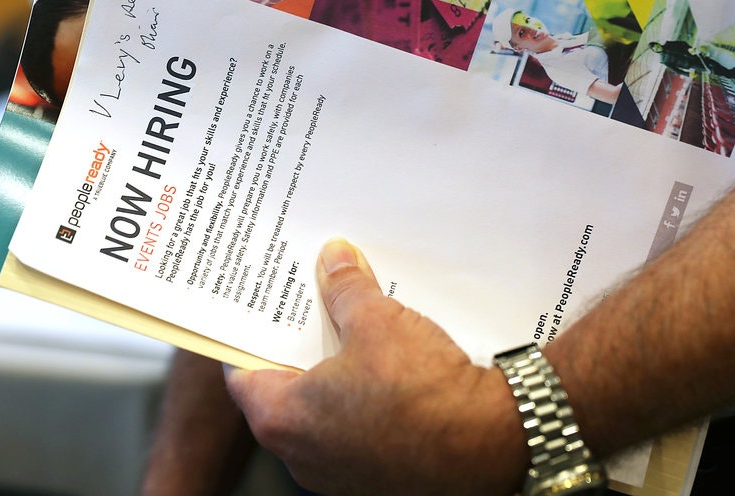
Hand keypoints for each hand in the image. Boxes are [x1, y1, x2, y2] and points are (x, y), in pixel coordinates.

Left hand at [226, 238, 527, 495]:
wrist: (491, 444)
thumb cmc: (424, 393)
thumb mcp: (378, 321)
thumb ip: (345, 288)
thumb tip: (334, 260)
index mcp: (284, 420)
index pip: (243, 373)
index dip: (253, 335)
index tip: (262, 311)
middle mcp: (302, 457)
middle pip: (283, 392)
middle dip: (300, 350)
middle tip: (312, 312)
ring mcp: (338, 476)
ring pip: (322, 415)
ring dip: (333, 377)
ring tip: (355, 335)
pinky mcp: (375, 480)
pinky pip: (353, 434)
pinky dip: (361, 404)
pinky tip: (387, 373)